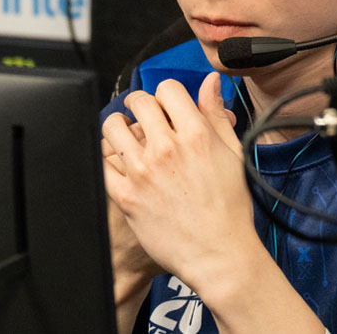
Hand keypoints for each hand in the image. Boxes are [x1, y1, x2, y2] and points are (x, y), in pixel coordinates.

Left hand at [101, 72, 252, 293]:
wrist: (218, 254)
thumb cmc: (229, 208)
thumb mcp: (232, 154)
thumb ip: (216, 114)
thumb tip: (211, 82)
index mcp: (197, 135)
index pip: (169, 89)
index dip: (168, 93)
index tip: (167, 104)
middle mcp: (167, 149)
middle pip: (139, 102)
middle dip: (141, 104)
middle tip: (143, 114)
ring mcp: (143, 172)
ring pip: (113, 127)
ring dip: (118, 125)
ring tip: (126, 134)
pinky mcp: (126, 196)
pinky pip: (103, 162)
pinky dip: (107, 156)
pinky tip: (119, 160)